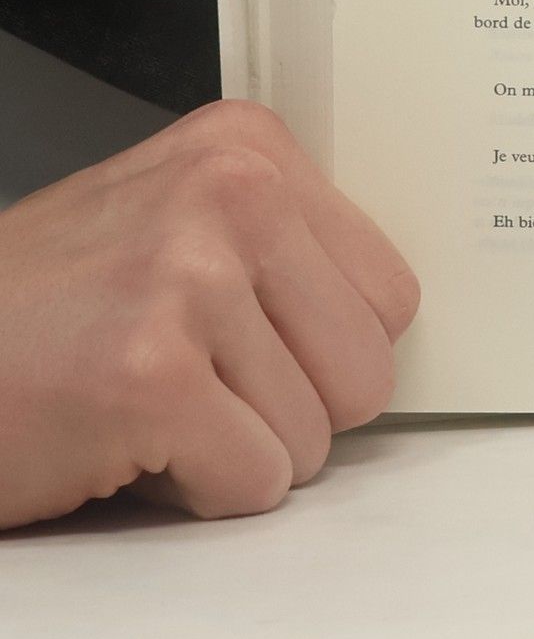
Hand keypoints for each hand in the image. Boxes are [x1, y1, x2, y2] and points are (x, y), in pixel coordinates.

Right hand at [0, 99, 418, 529]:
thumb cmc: (36, 310)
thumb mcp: (175, 225)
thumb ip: (286, 249)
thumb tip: (390, 320)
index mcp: (249, 147)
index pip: (392, 293)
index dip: (323, 348)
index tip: (247, 341)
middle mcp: (230, 191)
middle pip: (369, 368)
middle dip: (291, 409)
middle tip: (193, 383)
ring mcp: (190, 277)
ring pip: (315, 435)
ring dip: (234, 449)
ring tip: (144, 403)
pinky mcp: (149, 373)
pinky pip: (255, 480)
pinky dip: (195, 491)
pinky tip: (123, 439)